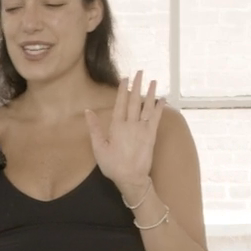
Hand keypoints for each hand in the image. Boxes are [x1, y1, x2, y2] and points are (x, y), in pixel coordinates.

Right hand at [85, 71, 163, 200]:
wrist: (132, 178)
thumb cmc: (112, 165)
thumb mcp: (99, 148)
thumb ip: (94, 128)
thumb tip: (88, 111)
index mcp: (117, 127)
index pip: (120, 103)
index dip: (123, 90)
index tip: (125, 78)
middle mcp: (131, 125)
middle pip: (134, 101)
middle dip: (137, 85)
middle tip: (140, 72)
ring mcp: (143, 129)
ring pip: (147, 107)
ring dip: (151, 93)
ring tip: (153, 81)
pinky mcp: (152, 136)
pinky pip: (157, 118)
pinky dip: (160, 108)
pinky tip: (162, 99)